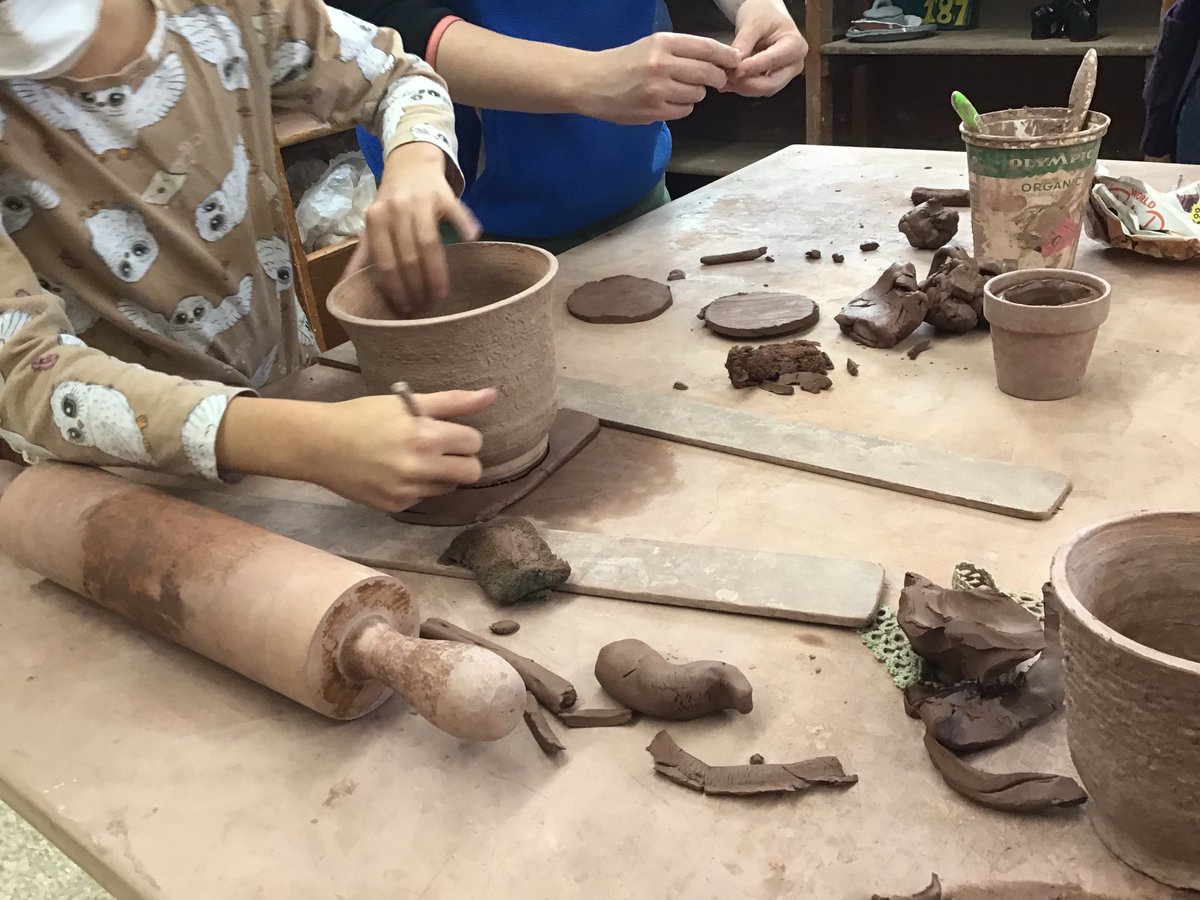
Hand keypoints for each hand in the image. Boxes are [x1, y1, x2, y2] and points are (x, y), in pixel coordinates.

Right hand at [217, 390, 495, 511]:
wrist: (320, 445)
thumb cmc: (364, 417)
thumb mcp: (408, 402)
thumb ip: (454, 401)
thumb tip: (491, 394)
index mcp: (425, 436)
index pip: (474, 443)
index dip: (464, 436)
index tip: (447, 432)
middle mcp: (419, 468)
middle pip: (471, 472)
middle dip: (462, 460)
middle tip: (441, 450)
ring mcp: (407, 491)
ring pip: (448, 487)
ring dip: (440, 475)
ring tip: (414, 460)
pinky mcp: (395, 507)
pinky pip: (423, 498)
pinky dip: (417, 487)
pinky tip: (395, 473)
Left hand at [347, 142, 480, 315]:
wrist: (410, 163)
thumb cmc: (391, 201)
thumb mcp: (374, 224)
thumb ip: (363, 254)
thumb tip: (345, 287)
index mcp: (375, 218)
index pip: (386, 263)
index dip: (396, 290)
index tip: (405, 309)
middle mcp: (396, 208)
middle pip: (408, 257)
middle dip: (417, 288)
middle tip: (425, 307)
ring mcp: (421, 200)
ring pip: (429, 243)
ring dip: (437, 274)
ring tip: (441, 295)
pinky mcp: (444, 193)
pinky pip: (456, 214)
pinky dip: (464, 227)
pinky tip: (469, 242)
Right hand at [576, 32, 741, 124]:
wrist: (591, 83)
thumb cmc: (622, 64)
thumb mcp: (650, 46)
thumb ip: (681, 52)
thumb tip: (717, 61)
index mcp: (662, 43)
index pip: (706, 48)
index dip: (725, 56)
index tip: (735, 61)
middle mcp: (662, 64)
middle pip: (707, 73)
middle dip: (717, 78)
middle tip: (716, 81)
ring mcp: (658, 89)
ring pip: (697, 94)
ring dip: (694, 94)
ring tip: (677, 90)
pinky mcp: (653, 110)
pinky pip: (684, 111)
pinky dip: (681, 108)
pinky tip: (667, 102)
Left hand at [724, 0, 807, 96]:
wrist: (764, 13)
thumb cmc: (764, 13)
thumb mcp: (753, 22)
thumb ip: (744, 43)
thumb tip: (735, 64)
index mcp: (795, 46)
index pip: (773, 61)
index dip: (752, 68)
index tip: (734, 70)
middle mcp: (793, 64)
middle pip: (771, 84)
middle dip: (747, 84)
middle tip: (727, 77)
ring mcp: (784, 74)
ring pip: (763, 89)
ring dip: (742, 87)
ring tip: (724, 79)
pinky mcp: (772, 79)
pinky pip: (757, 88)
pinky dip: (742, 86)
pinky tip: (728, 81)